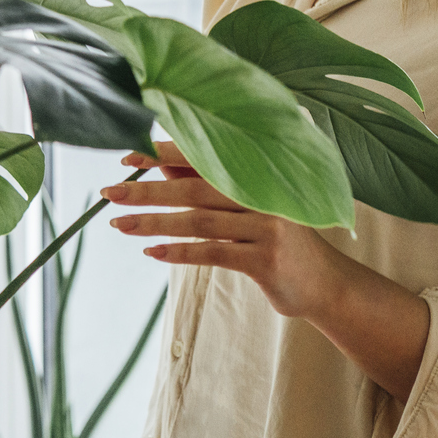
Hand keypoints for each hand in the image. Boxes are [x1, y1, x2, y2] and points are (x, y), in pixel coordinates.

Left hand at [102, 141, 351, 319]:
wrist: (327, 283)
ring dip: (155, 222)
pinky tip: (153, 252)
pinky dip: (181, 252)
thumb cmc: (278, 239)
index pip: (204, 156)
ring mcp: (267, 226)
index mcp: (257, 173)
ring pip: (200, 220)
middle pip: (195, 186)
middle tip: (110, 192)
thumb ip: (208, 183)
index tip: (127, 156)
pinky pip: (214, 252)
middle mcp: (262, 193)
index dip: (164, 153)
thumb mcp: (248, 206)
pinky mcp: (266, 259)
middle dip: (149, 189)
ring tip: (119, 223)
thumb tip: (159, 165)